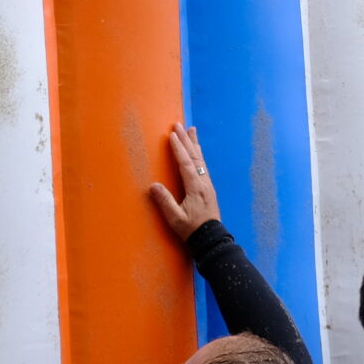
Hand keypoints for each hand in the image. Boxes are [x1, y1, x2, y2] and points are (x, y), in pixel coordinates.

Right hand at [147, 123, 221, 242]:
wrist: (211, 238)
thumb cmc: (192, 229)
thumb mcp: (175, 218)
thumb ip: (165, 201)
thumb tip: (153, 186)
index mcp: (195, 188)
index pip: (186, 164)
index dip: (179, 149)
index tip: (172, 135)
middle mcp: (204, 183)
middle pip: (195, 157)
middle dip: (186, 140)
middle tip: (180, 125)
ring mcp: (208, 185)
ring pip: (201, 159)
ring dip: (195, 144)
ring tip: (192, 130)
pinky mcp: (209, 188)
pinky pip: (203, 166)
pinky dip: (199, 154)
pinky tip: (197, 151)